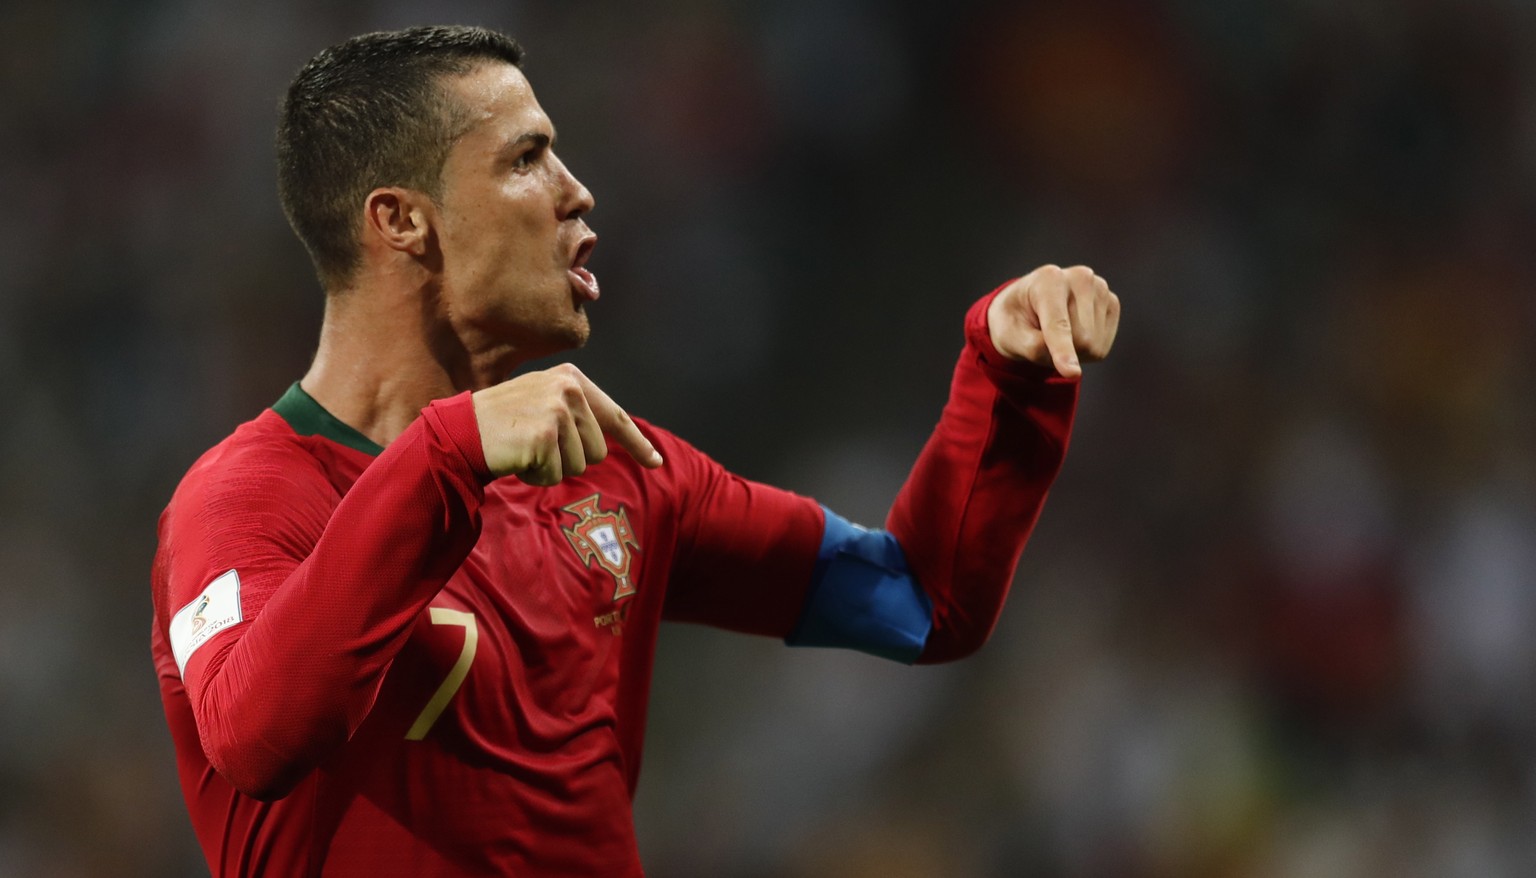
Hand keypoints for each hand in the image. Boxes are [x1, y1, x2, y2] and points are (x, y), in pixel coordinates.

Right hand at [471, 363, 662, 484]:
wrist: (461, 429)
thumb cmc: (504, 423)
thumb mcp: (545, 403)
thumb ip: (578, 413)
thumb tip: (613, 438)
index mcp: (572, 378)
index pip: (615, 416)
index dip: (637, 444)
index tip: (656, 462)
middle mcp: (568, 389)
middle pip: (598, 451)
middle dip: (569, 458)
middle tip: (536, 443)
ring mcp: (557, 410)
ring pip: (579, 465)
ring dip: (552, 467)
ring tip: (525, 447)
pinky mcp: (544, 435)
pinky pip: (555, 475)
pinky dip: (536, 476)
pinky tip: (517, 456)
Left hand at [987, 265, 1119, 377]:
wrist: (1027, 305)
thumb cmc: (1014, 320)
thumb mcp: (1008, 335)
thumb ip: (1033, 348)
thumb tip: (1071, 369)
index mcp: (1049, 279)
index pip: (1059, 324)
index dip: (1063, 350)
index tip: (1072, 373)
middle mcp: (1080, 277)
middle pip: (1081, 339)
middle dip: (1060, 351)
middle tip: (1042, 337)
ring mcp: (1100, 288)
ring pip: (1094, 345)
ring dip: (1072, 350)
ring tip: (1056, 332)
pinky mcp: (1112, 303)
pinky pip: (1102, 347)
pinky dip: (1086, 350)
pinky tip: (1073, 331)